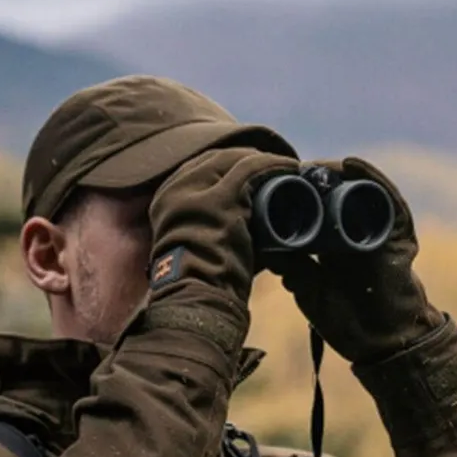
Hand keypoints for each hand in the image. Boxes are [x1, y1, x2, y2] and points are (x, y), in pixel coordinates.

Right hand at [147, 146, 299, 311]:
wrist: (195, 297)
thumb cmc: (200, 283)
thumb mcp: (192, 245)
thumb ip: (206, 229)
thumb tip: (239, 226)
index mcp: (165, 198)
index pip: (198, 168)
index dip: (225, 166)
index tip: (247, 169)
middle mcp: (176, 187)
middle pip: (216, 160)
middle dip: (244, 159)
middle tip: (270, 164)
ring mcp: (197, 190)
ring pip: (234, 160)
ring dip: (261, 160)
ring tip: (284, 165)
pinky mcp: (222, 197)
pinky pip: (251, 168)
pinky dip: (274, 165)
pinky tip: (290, 165)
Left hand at [272, 157, 443, 364]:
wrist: (383, 344)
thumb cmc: (348, 322)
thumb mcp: (310, 290)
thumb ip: (292, 269)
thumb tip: (266, 249)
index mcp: (334, 245)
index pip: (315, 210)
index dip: (297, 195)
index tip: (273, 182)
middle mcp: (357, 233)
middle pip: (336, 194)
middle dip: (314, 179)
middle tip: (290, 168)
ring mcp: (379, 232)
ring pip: (359, 190)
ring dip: (337, 173)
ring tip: (315, 165)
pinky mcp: (398, 235)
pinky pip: (388, 199)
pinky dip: (372, 179)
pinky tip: (352, 165)